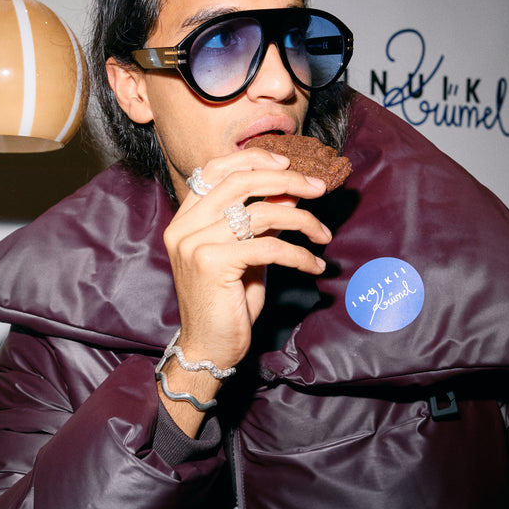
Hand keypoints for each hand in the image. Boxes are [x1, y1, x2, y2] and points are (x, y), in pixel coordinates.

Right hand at [158, 148, 330, 429]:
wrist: (208, 349)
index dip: (253, 159)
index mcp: (185, 218)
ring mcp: (195, 243)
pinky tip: (314, 265)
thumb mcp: (247, 255)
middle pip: (241, 182)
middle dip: (287, 180)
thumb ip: (260, 223)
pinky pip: (269, 246)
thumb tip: (290, 191)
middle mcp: (184, 226)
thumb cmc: (228, 304)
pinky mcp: (212, 263)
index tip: (288, 164)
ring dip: (302, 220)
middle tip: (319, 188)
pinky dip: (299, 253)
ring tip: (323, 234)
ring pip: (261, 212)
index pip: (215, 169)